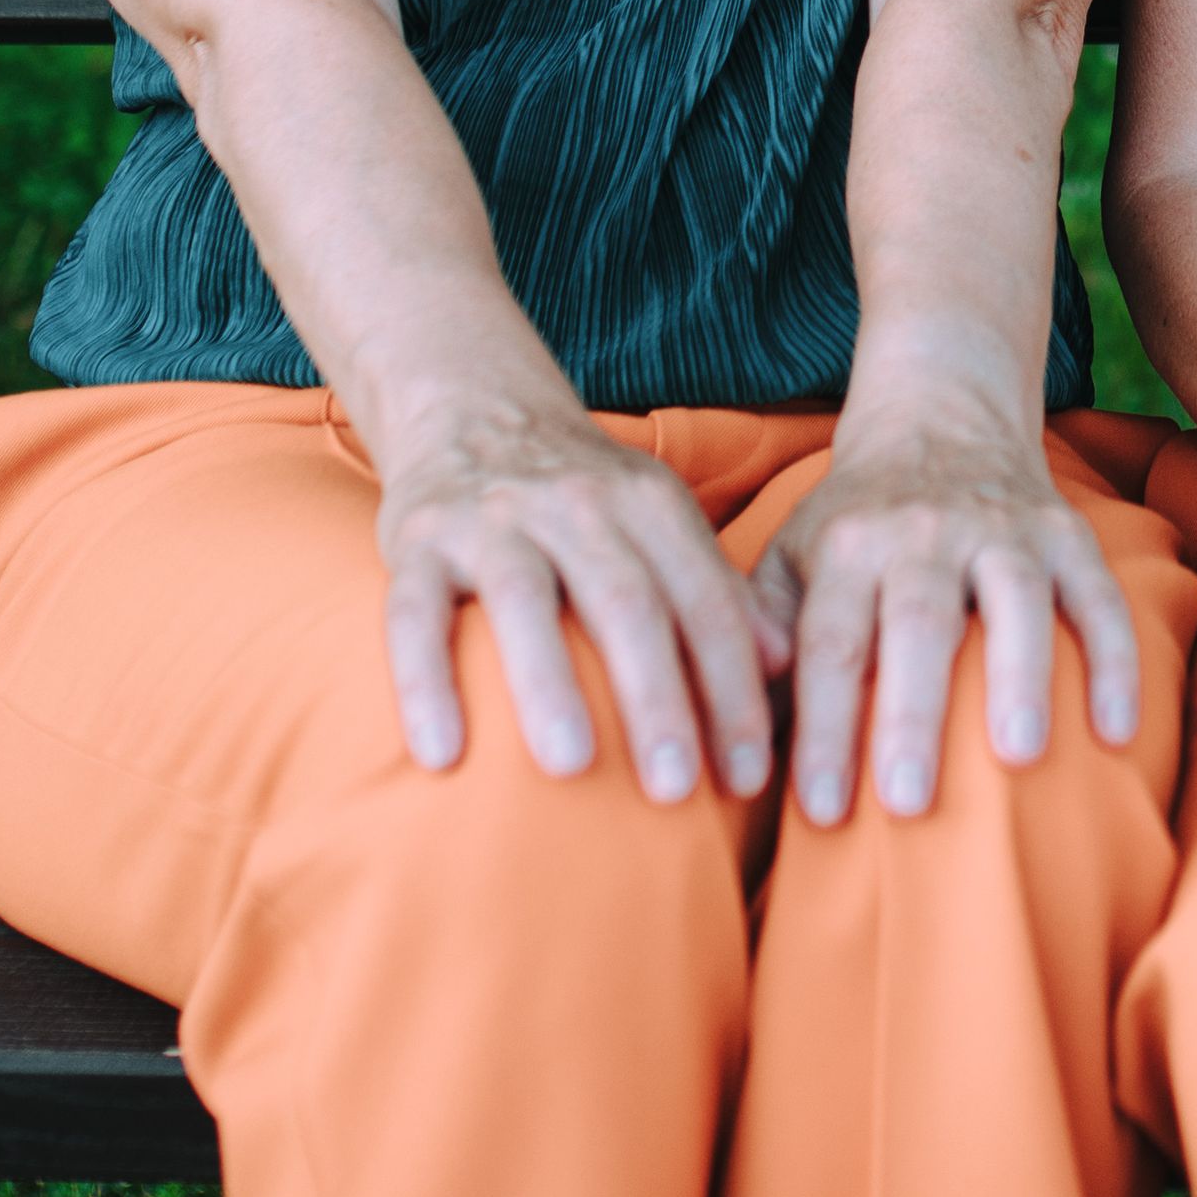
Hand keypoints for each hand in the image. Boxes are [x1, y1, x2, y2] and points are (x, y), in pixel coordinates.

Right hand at [372, 402, 784, 803]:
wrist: (472, 406)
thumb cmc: (581, 496)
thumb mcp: (659, 521)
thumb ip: (716, 591)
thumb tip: (783, 670)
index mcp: (648, 504)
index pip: (705, 602)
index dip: (732, 690)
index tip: (749, 777)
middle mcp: (575, 503)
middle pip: (625, 601)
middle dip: (657, 697)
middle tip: (676, 790)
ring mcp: (492, 519)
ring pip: (523, 600)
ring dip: (550, 685)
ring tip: (572, 769)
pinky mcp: (418, 538)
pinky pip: (413, 613)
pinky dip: (426, 681)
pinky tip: (442, 755)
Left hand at [748, 407, 1145, 824]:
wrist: (941, 416)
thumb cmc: (855, 521)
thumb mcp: (791, 555)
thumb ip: (762, 631)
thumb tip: (739, 721)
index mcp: (848, 543)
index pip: (831, 641)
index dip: (824, 725)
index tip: (820, 809)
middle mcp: (924, 530)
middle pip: (918, 622)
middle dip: (912, 712)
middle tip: (907, 803)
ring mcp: (1003, 528)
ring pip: (1015, 600)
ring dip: (1019, 677)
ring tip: (1017, 758)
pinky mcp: (1066, 534)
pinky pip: (1099, 597)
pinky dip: (1114, 660)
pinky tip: (1118, 732)